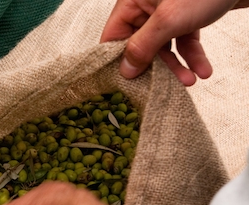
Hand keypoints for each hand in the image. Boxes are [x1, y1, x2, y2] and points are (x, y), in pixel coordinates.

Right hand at [100, 0, 248, 85]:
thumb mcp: (168, 20)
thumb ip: (143, 46)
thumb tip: (125, 69)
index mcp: (132, 1)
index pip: (113, 35)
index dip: (117, 60)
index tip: (125, 81)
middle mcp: (147, 7)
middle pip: (140, 45)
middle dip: (154, 67)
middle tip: (160, 85)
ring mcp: (167, 13)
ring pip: (164, 47)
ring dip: (176, 66)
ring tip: (188, 80)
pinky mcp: (187, 17)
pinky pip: (183, 42)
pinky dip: (192, 56)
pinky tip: (201, 69)